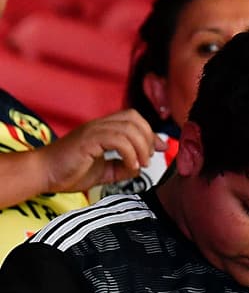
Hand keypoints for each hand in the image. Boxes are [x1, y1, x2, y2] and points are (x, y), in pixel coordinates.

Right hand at [34, 109, 160, 194]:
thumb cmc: (69, 171)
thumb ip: (123, 167)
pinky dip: (130, 153)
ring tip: (140, 165)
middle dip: (148, 138)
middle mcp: (98, 125)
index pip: (133, 119)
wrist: (44, 174)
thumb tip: (140, 167)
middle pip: (134, 118)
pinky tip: (130, 166)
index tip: (159, 150)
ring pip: (129, 128)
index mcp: (103, 129)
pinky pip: (117, 140)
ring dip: (141, 147)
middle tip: (147, 159)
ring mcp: (92, 130)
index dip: (150, 132)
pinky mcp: (87, 140)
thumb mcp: (105, 172)